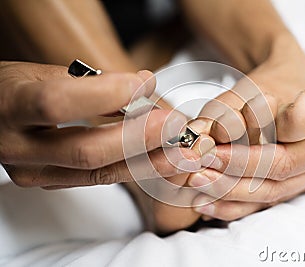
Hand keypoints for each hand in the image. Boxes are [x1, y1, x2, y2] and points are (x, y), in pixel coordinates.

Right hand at [0, 61, 198, 187]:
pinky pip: (99, 178)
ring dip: (146, 160)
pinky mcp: (51, 182)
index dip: (104, 95)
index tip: (142, 86)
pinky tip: (161, 159)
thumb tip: (143, 85)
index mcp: (10, 105)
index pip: (57, 103)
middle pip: (86, 151)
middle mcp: (18, 146)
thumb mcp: (43, 72)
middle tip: (173, 124)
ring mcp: (34, 172)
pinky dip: (134, 167)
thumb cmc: (15, 89)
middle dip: (138, 138)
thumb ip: (93, 81)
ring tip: (180, 149)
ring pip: (98, 172)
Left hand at [186, 34, 304, 220]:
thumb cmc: (258, 93)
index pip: (300, 120)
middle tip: (197, 168)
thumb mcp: (236, 96)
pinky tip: (204, 203)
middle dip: (234, 170)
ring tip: (196, 184)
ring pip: (271, 192)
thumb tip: (200, 146)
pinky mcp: (298, 191)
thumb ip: (220, 117)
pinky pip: (264, 205)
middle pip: (279, 166)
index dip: (262, 129)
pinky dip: (232, 207)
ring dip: (228, 192)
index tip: (220, 133)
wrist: (280, 100)